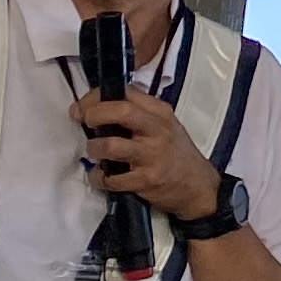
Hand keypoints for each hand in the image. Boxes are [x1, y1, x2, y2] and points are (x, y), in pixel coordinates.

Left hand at [74, 92, 220, 221]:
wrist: (198, 187)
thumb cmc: (175, 153)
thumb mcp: (164, 126)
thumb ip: (137, 115)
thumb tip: (95, 108)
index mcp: (160, 113)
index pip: (125, 92)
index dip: (96, 97)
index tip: (81, 108)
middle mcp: (158, 130)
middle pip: (120, 111)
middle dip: (94, 115)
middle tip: (85, 123)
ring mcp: (153, 156)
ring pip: (110, 146)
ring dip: (94, 149)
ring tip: (96, 153)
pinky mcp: (147, 180)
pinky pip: (111, 178)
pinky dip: (99, 178)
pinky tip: (102, 177)